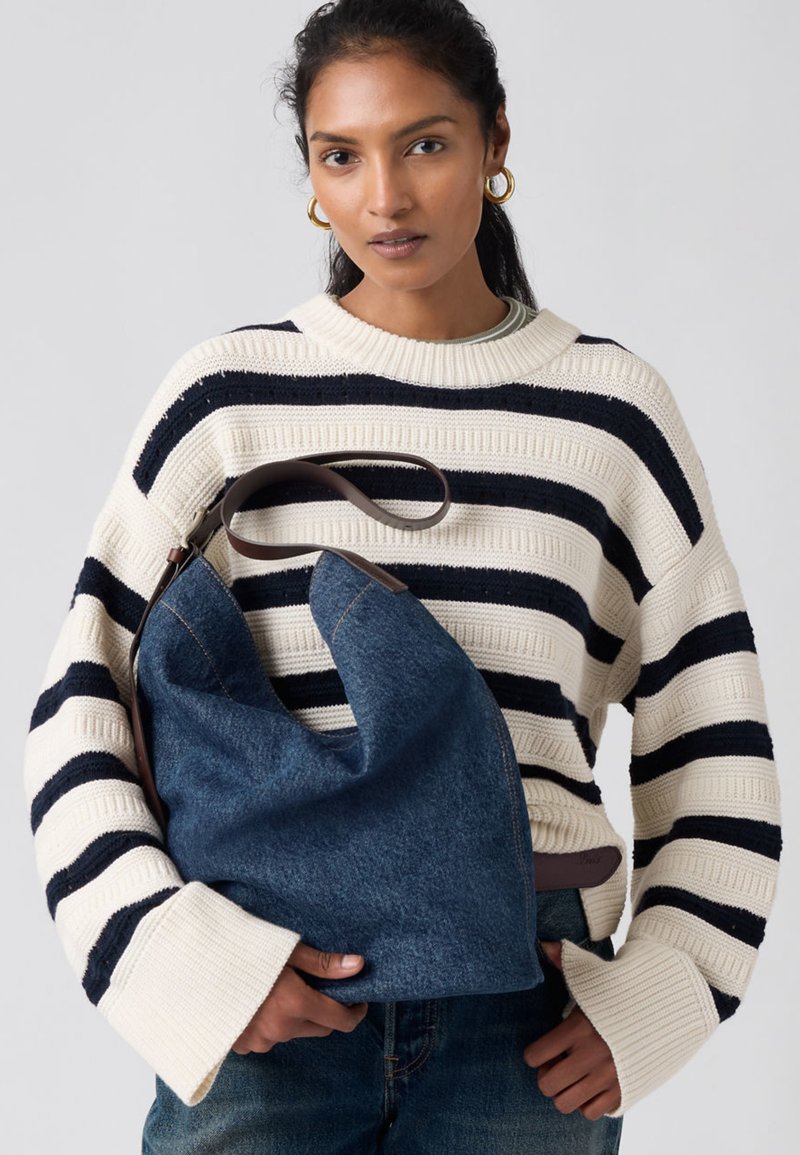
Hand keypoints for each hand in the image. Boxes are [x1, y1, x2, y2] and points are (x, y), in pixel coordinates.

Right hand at [231, 942, 368, 1054]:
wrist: (188, 964)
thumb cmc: (239, 948)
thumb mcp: (285, 949)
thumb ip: (323, 963)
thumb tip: (359, 966)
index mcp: (295, 1005)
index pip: (341, 1021)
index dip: (355, 1011)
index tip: (358, 998)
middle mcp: (280, 1030)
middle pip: (319, 1027)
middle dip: (326, 1010)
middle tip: (319, 985)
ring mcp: (258, 1042)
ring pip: (293, 1032)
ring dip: (297, 1016)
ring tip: (283, 987)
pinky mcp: (239, 1046)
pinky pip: (268, 1038)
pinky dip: (272, 1023)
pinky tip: (261, 1000)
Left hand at [523, 940, 620, 1118]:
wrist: (669, 1003)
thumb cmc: (623, 986)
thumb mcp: (592, 971)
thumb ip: (563, 960)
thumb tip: (540, 944)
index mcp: (579, 1028)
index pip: (535, 1056)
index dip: (533, 1053)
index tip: (542, 1048)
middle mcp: (592, 1057)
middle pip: (547, 1085)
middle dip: (545, 1074)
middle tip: (554, 1063)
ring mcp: (609, 1077)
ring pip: (566, 1104)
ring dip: (564, 1090)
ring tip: (571, 1074)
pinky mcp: (626, 1091)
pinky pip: (592, 1111)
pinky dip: (587, 1101)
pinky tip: (591, 1082)